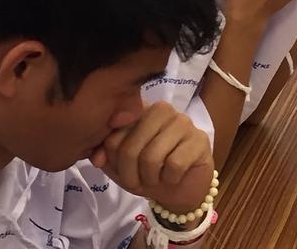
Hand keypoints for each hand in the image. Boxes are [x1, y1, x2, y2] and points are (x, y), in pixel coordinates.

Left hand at [90, 102, 213, 213]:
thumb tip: (97, 157)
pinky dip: (169, 179)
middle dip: (130, 174)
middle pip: (130, 147)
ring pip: (152, 157)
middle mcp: (161, 109)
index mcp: (139, 108)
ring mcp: (183, 122)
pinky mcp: (199, 139)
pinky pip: (174, 165)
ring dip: (150, 178)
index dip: (112, 158)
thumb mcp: (119, 165)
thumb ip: (105, 156)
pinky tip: (173, 177)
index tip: (119, 169)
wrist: (180, 189)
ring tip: (155, 179)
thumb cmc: (147, 171)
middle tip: (137, 182)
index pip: (114, 132)